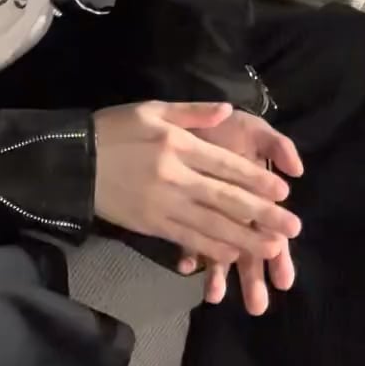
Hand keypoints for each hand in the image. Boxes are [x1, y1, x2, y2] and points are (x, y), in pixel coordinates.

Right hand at [93, 102, 300, 265]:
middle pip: (225, 198)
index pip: (224, 164)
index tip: (283, 192)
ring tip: (272, 249)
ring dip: (244, 238)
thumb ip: (191, 112)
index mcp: (176, 145)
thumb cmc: (113, 129)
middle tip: (291, 227)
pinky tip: (231, 255)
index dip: (256, 179)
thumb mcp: (150, 109)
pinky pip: (187, 238)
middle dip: (261, 214)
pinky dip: (211, 248)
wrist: (73, 160)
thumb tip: (228, 111)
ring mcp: (162, 204)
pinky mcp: (150, 223)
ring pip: (210, 224)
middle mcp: (174, 176)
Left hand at [177, 110, 303, 314]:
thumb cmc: (227, 128)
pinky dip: (186, 253)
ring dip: (218, 274)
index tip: (284, 280)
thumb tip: (297, 170)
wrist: (188, 121)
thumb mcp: (254, 131)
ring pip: (216, 250)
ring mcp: (208, 214)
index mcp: (255, 198)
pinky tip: (185, 266)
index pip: (271, 232)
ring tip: (215, 296)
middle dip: (252, 278)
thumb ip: (277, 146)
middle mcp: (234, 213)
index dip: (279, 256)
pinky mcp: (182, 210)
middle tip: (256, 305)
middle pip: (246, 250)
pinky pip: (184, 236)